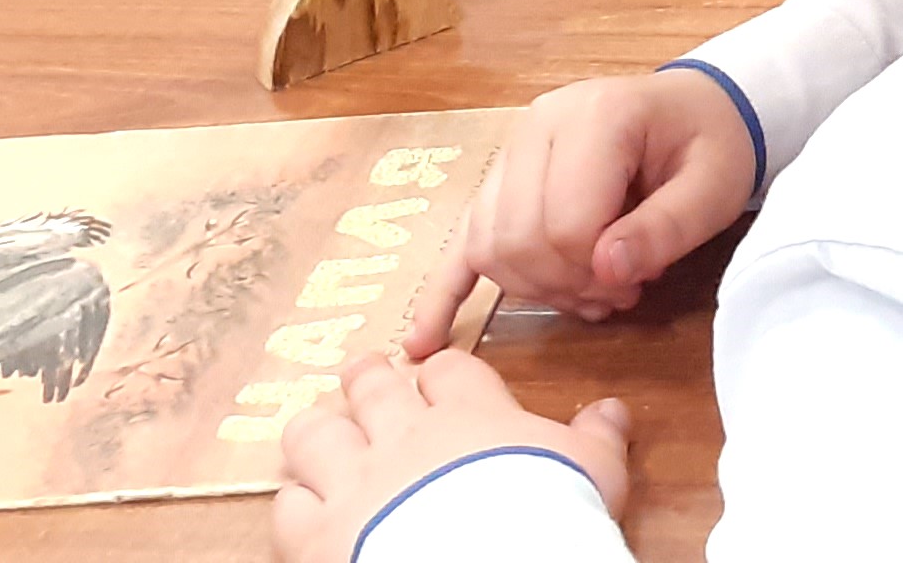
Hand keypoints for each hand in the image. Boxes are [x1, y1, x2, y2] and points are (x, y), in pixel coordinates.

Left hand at [273, 352, 627, 562]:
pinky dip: (296, 503)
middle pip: (371, 386)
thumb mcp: (595, 471)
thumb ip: (597, 437)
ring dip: (317, 433)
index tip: (440, 381)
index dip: (441, 374)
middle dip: (366, 378)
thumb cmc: (551, 516)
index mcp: (470, 414)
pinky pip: (288, 504)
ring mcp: (355, 482)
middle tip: (363, 375)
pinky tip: (305, 508)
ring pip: (313, 433)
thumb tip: (613, 409)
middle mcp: (404, 436)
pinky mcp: (318, 533)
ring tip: (321, 434)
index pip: (447, 370)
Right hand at [403, 68, 758, 352]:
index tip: (638, 281)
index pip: (567, 223)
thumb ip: (665, 229)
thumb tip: (607, 272)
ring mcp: (509, 152)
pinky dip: (443, 292)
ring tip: (590, 293)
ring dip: (534, 289)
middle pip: (520, 239)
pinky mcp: (498, 181)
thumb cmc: (709, 146)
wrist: (695, 112)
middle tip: (618, 293)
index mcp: (595, 116)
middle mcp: (537, 126)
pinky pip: (460, 240)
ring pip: (489, 246)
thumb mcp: (712, 186)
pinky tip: (422, 341)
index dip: (598, 271)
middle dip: (567, 285)